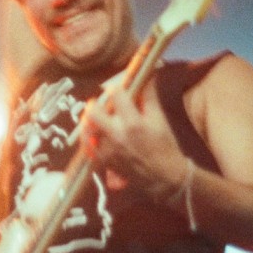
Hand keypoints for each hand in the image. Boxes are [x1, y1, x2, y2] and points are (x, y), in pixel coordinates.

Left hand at [84, 79, 189, 201]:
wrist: (165, 176)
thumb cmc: (165, 145)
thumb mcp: (159, 118)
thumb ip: (149, 96)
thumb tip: (146, 76)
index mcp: (133, 122)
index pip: (116, 95)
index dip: (116, 88)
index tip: (118, 90)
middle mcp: (117, 135)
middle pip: (93, 111)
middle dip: (96, 104)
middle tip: (103, 104)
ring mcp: (107, 150)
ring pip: (87, 128)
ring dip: (91, 120)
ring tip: (98, 117)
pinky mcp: (103, 162)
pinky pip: (87, 146)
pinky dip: (88, 137)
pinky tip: (94, 133)